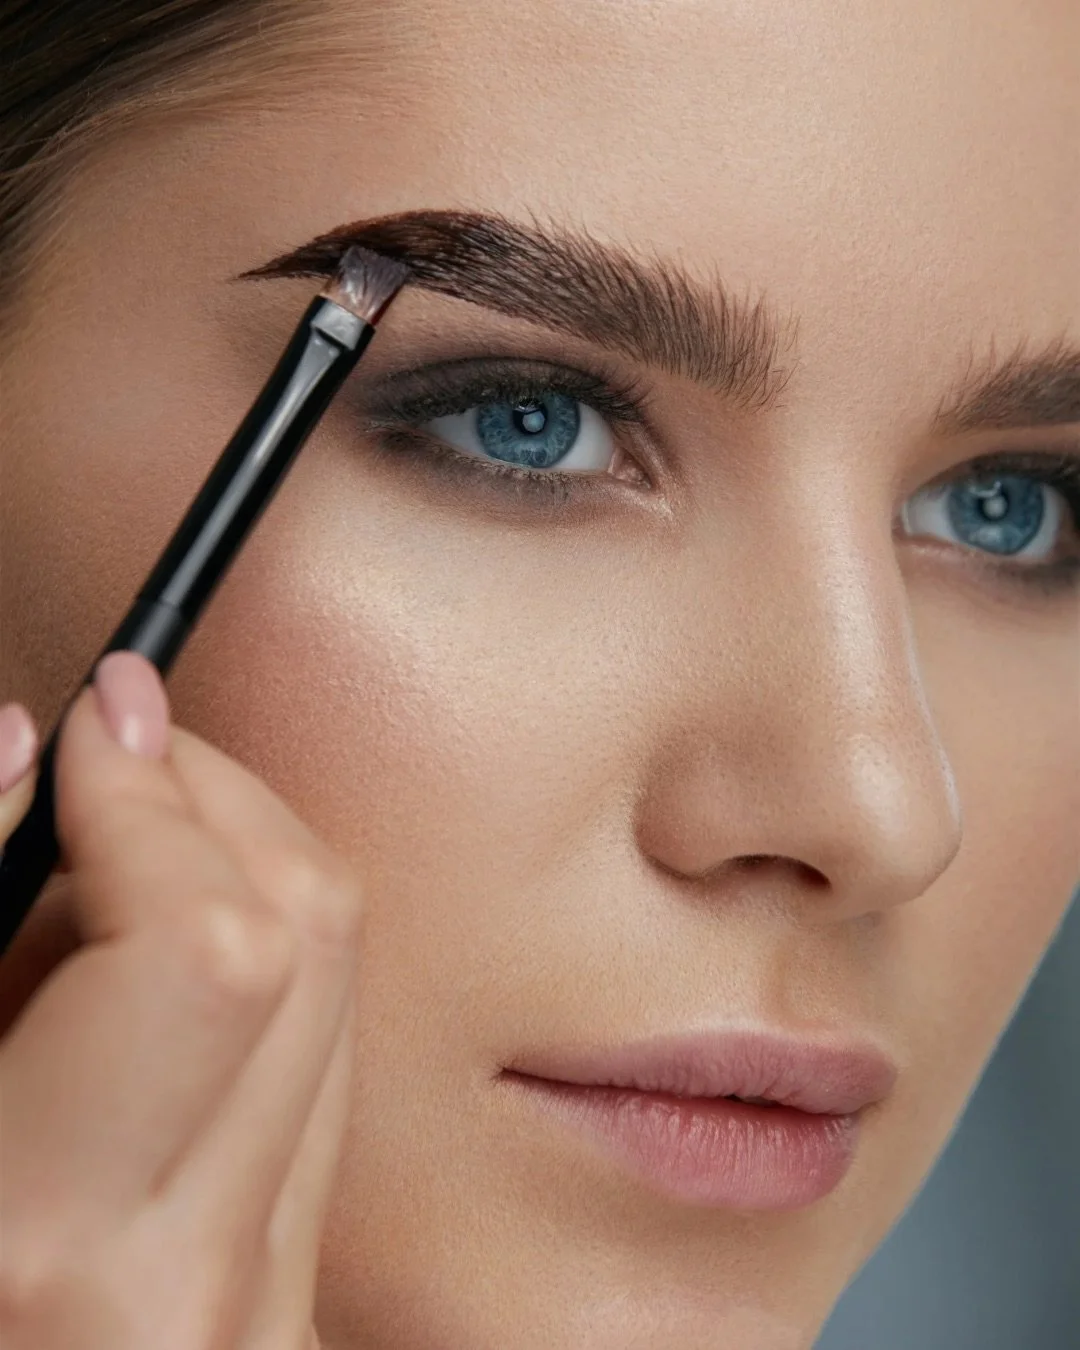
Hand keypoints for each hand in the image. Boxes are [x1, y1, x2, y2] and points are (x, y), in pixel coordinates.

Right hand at [0, 653, 361, 1349]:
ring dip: (243, 876)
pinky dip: (256, 980)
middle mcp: (199, 1280)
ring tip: (113, 875)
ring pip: (340, 988)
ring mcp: (275, 1306)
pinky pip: (324, 1075)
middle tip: (117, 760)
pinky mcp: (300, 1304)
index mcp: (40, 1239)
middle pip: (311, 931)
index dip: (146, 792)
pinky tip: (147, 989)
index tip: (96, 714)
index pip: (204, 935)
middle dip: (218, 800)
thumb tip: (26, 739)